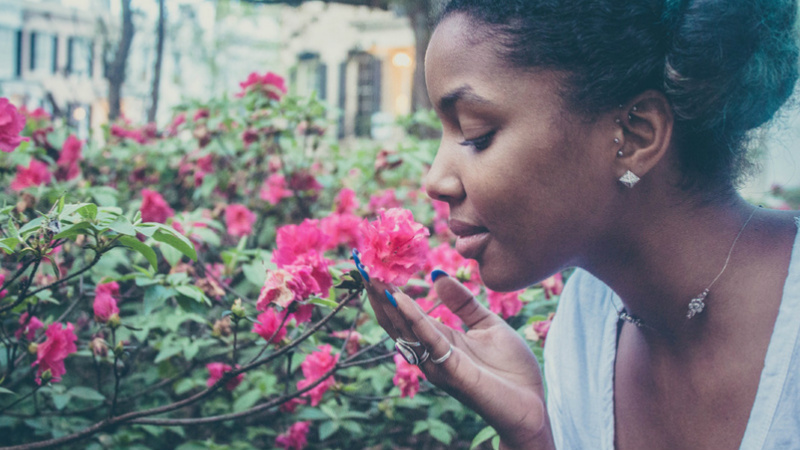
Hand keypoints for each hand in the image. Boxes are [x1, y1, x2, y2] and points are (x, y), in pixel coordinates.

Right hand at [363, 272, 553, 449]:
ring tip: (371, 276)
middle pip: (395, 320)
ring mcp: (437, 363)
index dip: (388, 290)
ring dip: (386, 302)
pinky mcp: (450, 370)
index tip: (374, 266)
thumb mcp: (487, 324)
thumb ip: (463, 302)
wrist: (532, 406)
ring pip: (404, 329)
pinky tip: (399, 298)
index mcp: (439, 340)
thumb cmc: (511, 370)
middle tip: (362, 264)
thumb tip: (437, 275)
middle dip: (378, 293)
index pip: (405, 313)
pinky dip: (412, 317)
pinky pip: (428, 339)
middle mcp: (430, 353)